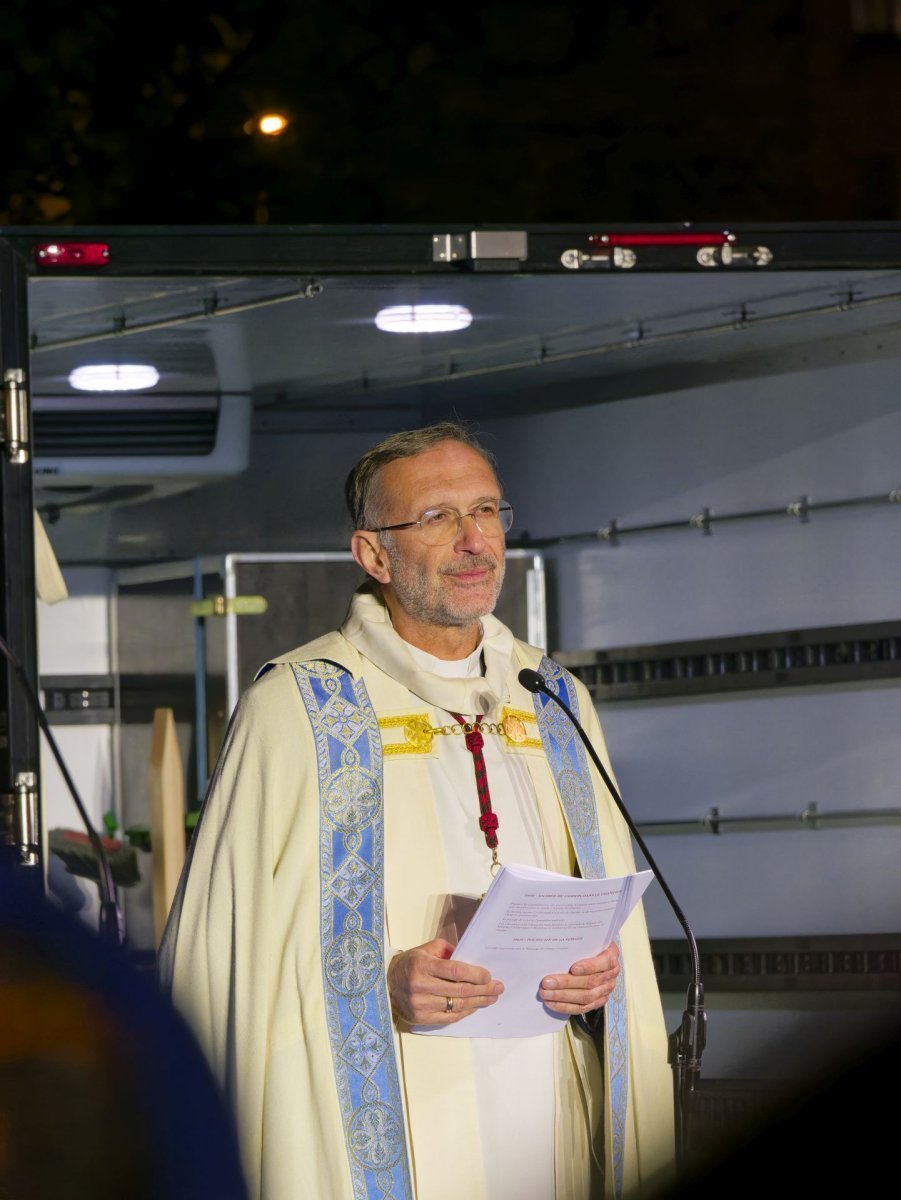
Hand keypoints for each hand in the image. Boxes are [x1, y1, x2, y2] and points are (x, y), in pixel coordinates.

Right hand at [387, 937, 503, 1025]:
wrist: (385, 984)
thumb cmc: (410, 964)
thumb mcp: (425, 949)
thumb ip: (447, 950)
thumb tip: (469, 958)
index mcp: (422, 965)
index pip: (455, 971)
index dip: (475, 974)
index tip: (488, 975)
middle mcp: (421, 986)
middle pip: (460, 990)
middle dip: (483, 989)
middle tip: (498, 988)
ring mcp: (421, 1005)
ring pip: (457, 1005)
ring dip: (478, 1002)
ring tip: (492, 998)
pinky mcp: (422, 1019)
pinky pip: (450, 1018)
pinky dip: (465, 1012)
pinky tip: (475, 1007)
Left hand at [538, 942, 619, 1015]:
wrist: (595, 954)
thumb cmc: (587, 944)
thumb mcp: (587, 937)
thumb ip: (578, 940)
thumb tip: (555, 938)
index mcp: (610, 955)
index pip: (605, 962)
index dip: (589, 966)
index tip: (573, 968)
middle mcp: (611, 974)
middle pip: (590, 982)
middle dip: (566, 983)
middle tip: (547, 982)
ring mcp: (605, 990)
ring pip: (585, 997)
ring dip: (563, 996)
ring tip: (545, 994)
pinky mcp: (598, 1001)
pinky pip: (582, 1008)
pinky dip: (565, 1006)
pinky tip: (551, 1003)